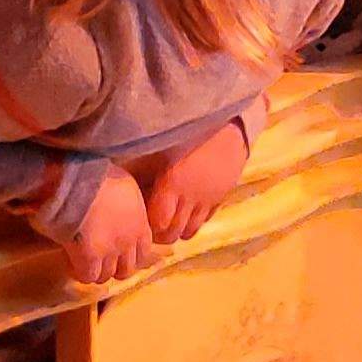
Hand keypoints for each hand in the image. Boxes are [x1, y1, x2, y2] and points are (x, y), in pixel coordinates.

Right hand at [61, 167, 158, 283]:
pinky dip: (79, 272)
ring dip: (95, 271)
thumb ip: (125, 204)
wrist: (77, 179)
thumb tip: (116, 210)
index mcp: (140, 222)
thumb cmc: (97, 173)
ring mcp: (110, 251)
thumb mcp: (122, 184)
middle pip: (126, 270)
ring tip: (81, 260)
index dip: (129, 255)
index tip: (115, 250)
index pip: (143, 252)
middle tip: (97, 259)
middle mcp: (129, 240)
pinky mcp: (90, 258)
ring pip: (107, 276)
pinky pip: (87, 277)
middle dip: (112, 267)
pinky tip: (70, 261)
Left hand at [132, 119, 249, 244]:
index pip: (158, 223)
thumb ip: (148, 170)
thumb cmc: (191, 132)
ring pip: (191, 232)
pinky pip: (206, 220)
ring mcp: (208, 200)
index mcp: (173, 184)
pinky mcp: (222, 198)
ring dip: (179, 229)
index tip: (145, 221)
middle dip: (162, 235)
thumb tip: (132, 186)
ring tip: (172, 220)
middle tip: (155, 227)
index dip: (150, 228)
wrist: (230, 125)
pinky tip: (190, 209)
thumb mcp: (164, 148)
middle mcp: (190, 198)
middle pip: (173, 234)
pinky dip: (196, 220)